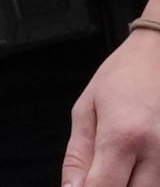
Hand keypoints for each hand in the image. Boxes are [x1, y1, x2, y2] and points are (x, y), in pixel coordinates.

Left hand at [68, 24, 159, 184]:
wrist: (159, 55)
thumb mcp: (86, 109)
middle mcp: (156, 151)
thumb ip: (78, 154)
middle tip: (100, 174)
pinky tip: (134, 167)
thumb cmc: (122, 76)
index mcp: (123, 136)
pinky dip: (148, 178)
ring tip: (117, 167)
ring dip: (131, 184)